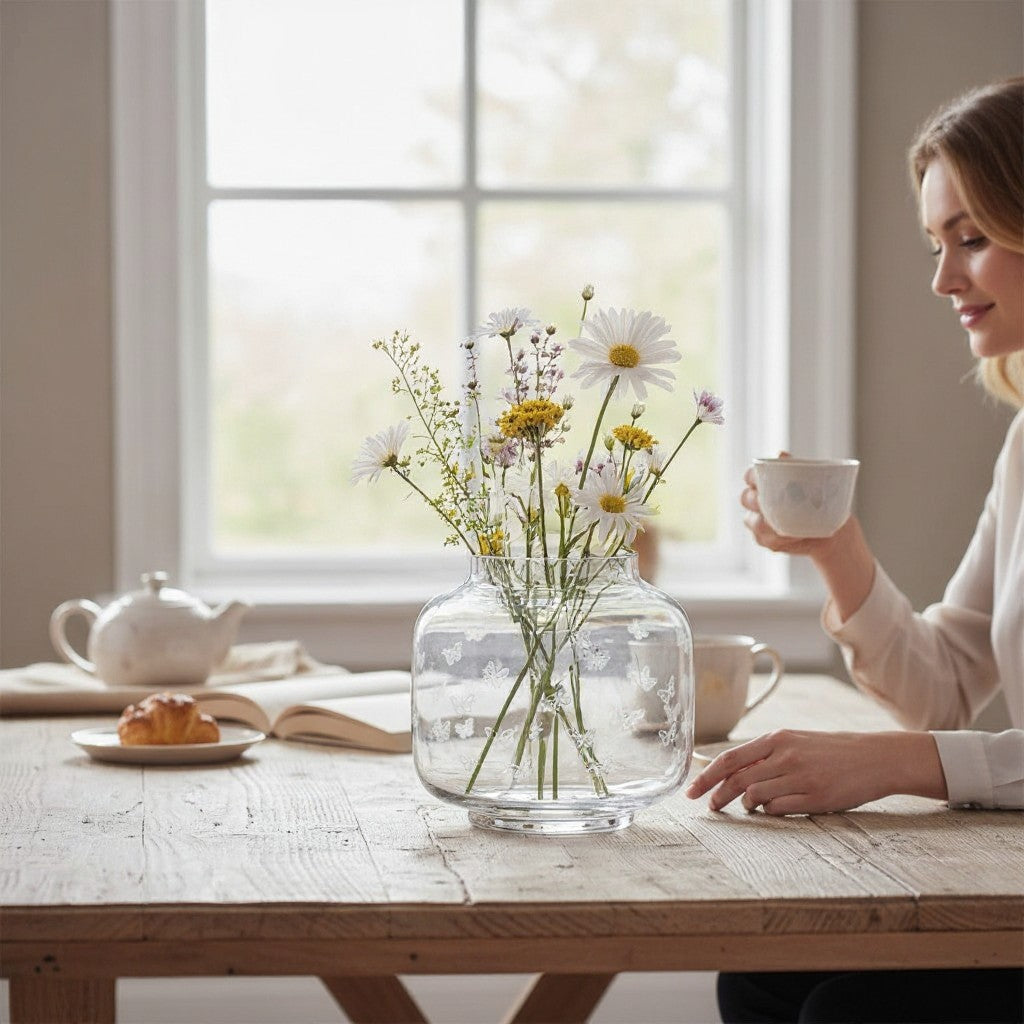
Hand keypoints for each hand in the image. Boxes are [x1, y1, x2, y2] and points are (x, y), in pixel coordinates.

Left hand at [684, 729, 947, 814]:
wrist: (875, 758)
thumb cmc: (831, 751)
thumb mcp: (796, 743)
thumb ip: (766, 756)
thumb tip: (733, 772)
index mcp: (777, 739)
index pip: (730, 758)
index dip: (706, 776)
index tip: (692, 790)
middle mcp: (785, 756)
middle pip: (737, 779)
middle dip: (717, 795)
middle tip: (710, 807)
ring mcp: (800, 777)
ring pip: (755, 795)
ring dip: (745, 806)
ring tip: (747, 808)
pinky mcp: (815, 797)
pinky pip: (778, 808)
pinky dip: (768, 812)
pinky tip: (771, 810)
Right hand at [740, 456, 875, 620]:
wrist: (831, 526)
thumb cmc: (821, 498)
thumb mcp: (814, 480)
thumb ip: (795, 467)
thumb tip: (780, 454)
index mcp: (765, 481)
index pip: (750, 476)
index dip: (752, 477)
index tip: (763, 480)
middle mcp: (756, 500)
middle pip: (746, 498)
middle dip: (758, 502)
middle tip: (777, 504)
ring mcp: (758, 521)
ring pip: (753, 522)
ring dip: (770, 524)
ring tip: (791, 525)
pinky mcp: (764, 539)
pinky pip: (764, 539)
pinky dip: (779, 539)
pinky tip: (795, 537)